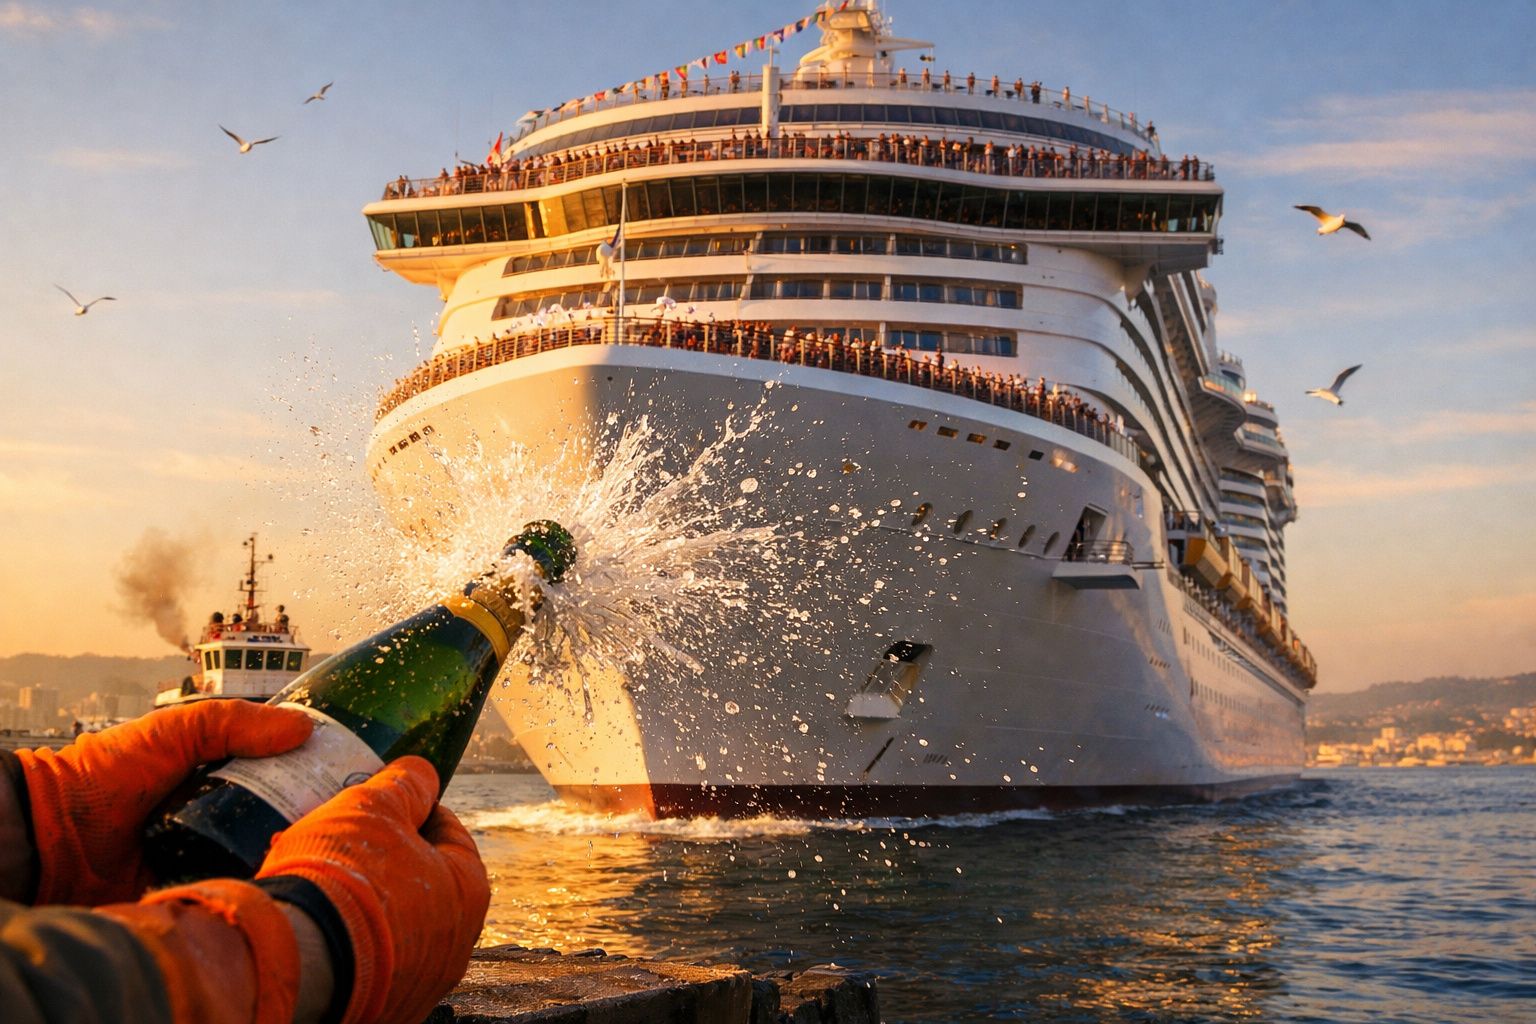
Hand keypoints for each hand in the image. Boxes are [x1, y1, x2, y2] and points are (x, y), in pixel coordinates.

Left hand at [17, 700, 312, 904]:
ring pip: (260, 847)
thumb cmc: (108, 773)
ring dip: (284, 846)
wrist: (53, 836)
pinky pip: (235, 881)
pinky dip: (256, 879)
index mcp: (210, 767)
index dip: (306, 766)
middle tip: (337, 813)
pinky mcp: (192, 883)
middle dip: (304, 810)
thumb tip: (304, 728)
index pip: (272, 766)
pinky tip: (281, 874)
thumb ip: (236, 723)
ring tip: (318, 846)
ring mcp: (202, 847)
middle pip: (274, 809)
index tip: (343, 768)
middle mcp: (211, 807)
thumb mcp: (176, 729)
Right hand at [256, 756, 489, 1023]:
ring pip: (391, 925)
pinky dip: (344, 938)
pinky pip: (365, 961)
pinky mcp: (380, 1010)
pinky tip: (311, 920)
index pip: (450, 834)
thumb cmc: (342, 878)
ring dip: (361, 898)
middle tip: (343, 837)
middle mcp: (454, 945)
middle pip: (420, 882)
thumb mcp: (374, 807)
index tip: (387, 800)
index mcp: (468, 891)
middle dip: (382, 855)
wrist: (293, 964)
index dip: (416, 809)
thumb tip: (421, 773)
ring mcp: (419, 984)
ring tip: (316, 877)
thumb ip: (405, 785)